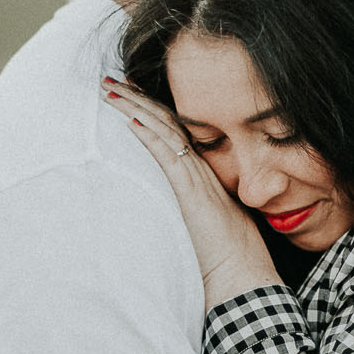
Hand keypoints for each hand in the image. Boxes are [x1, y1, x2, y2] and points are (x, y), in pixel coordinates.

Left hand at [101, 78, 279, 307]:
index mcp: (205, 173)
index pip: (176, 130)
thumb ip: (200, 205)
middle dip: (138, 99)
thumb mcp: (212, 222)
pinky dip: (149, 135)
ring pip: (165, 130)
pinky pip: (168, 154)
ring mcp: (198, 177)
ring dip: (136, 108)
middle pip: (167, 122)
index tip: (130, 91)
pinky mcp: (193, 191)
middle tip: (111, 78)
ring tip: (111, 89)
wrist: (243, 275)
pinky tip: (130, 119)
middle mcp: (201, 168)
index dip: (153, 108)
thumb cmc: (230, 257)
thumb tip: (186, 202)